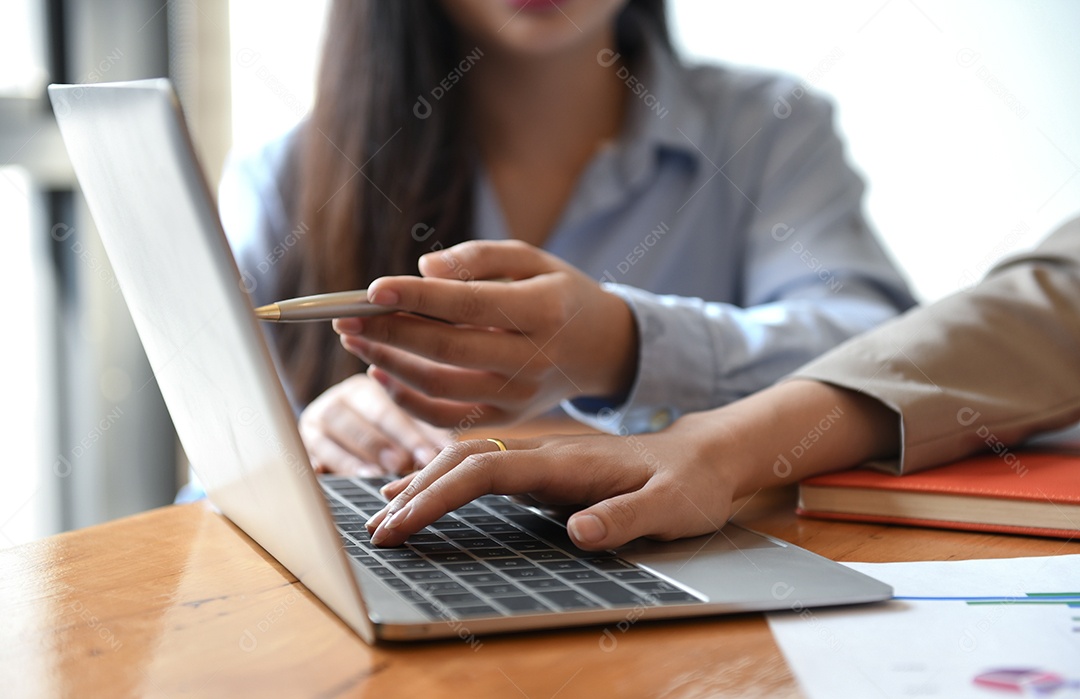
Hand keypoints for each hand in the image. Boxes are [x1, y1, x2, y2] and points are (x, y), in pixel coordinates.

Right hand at [298, 374, 450, 475]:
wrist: (339, 431)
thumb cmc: (389, 430)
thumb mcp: (408, 426)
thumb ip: (427, 436)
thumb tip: (454, 453)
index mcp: (368, 387)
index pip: (388, 408)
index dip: (409, 434)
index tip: (430, 457)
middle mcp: (339, 399)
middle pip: (357, 419)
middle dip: (380, 443)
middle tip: (400, 464)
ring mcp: (316, 421)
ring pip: (329, 434)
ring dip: (351, 456)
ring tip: (373, 475)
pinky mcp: (301, 444)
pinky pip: (306, 452)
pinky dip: (316, 462)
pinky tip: (325, 475)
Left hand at [332, 240, 637, 428]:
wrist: (603, 349)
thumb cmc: (560, 293)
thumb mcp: (533, 259)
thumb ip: (479, 258)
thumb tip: (423, 270)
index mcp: (543, 310)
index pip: (469, 305)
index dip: (417, 299)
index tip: (372, 289)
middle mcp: (532, 359)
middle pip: (446, 350)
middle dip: (388, 332)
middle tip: (343, 316)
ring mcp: (519, 396)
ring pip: (439, 387)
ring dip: (388, 363)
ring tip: (353, 338)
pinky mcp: (506, 418)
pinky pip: (445, 418)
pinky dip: (406, 399)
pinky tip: (379, 372)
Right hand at [364, 411, 741, 549]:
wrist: (706, 454)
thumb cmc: (690, 483)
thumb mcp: (672, 506)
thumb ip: (627, 518)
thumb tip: (579, 533)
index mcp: (569, 460)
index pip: (487, 472)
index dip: (438, 496)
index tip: (402, 525)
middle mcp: (548, 454)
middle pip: (465, 460)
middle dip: (417, 492)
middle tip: (376, 531)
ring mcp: (545, 460)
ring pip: (471, 461)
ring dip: (427, 484)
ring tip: (387, 514)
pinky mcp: (547, 471)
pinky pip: (486, 471)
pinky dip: (449, 482)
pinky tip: (431, 496)